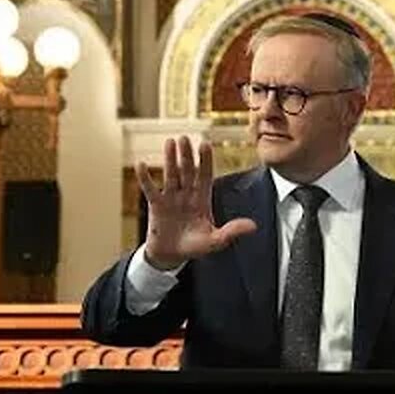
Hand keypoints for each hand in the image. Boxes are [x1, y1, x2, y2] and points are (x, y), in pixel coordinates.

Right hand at [138, 136, 257, 269]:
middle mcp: (187, 194)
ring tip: (169, 142)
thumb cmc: (194, 247)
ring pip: (171, 175)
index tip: (205, 144)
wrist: (171, 256)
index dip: (205, 161)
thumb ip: (231, 232)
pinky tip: (141, 164)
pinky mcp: (156, 205)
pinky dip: (145, 177)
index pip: (205, 176)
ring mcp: (171, 197)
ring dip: (170, 159)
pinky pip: (150, 189)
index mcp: (202, 200)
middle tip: (185, 138)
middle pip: (187, 171)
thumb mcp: (215, 241)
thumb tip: (253, 226)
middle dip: (186, 155)